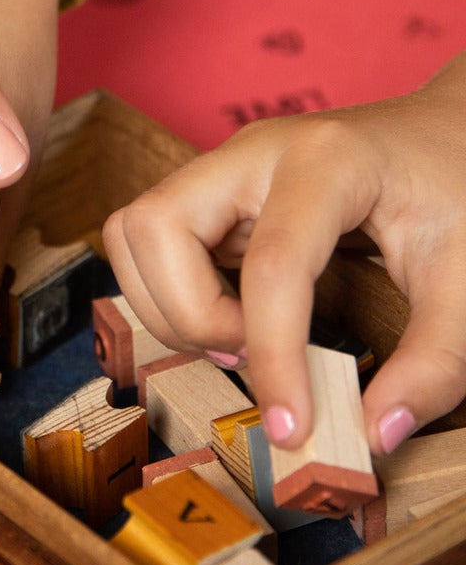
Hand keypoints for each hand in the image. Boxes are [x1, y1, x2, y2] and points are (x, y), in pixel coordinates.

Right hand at [103, 53, 465, 455]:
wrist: (444, 132)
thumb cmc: (458, 189)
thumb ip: (435, 362)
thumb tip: (374, 433)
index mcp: (326, 162)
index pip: (270, 265)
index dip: (273, 355)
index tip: (292, 424)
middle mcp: (253, 152)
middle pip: (155, 225)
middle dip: (185, 312)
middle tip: (244, 353)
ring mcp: (222, 165)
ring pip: (132, 230)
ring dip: (165, 302)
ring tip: (234, 335)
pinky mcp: (209, 189)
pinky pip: (147, 240)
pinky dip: (168, 290)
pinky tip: (227, 312)